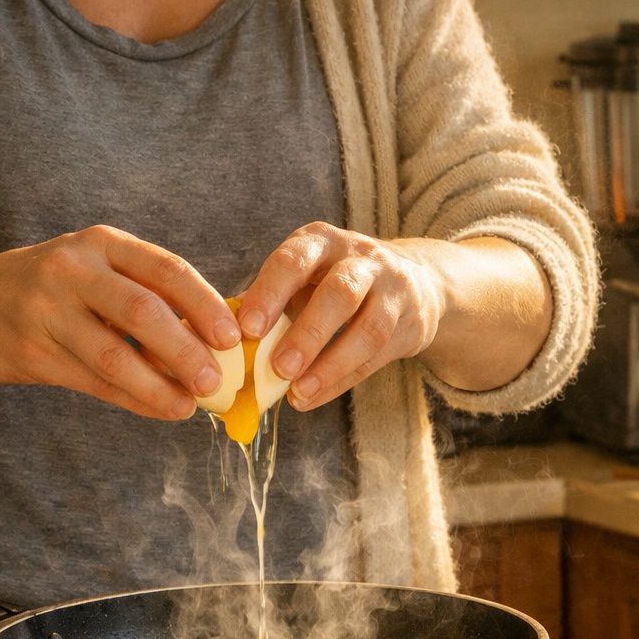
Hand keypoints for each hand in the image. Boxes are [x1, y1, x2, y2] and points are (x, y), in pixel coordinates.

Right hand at [0, 225, 240, 419]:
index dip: (205, 305)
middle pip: (143, 312)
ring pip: (115, 356)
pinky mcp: (30, 350)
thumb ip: (148, 294)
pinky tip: (159, 409)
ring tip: (190, 406)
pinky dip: (133, 399)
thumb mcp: (96, 271)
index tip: (232, 337)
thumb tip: (218, 339)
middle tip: (217, 380)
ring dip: (160, 386)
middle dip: (187, 351)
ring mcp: (46, 310)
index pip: (166, 270)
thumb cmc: (54, 289)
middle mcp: (73, 270)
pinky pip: (93, 381)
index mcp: (102, 244)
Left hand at [234, 222, 445, 411]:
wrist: (416, 282)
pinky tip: (313, 397)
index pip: (294, 260)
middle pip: (339, 293)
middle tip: (278, 368)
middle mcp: (360, 258)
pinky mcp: (411, 323)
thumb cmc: (338, 282)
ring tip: (298, 391)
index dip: (270, 293)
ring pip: (367, 329)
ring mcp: (392, 289)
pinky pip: (377, 356)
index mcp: (321, 242)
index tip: (247, 329)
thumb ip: (271, 302)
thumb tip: (222, 340)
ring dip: (331, 364)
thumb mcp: (306, 276)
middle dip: (308, 333)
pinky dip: (342, 380)